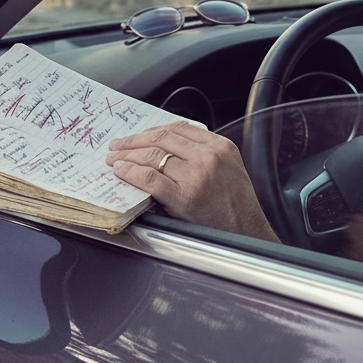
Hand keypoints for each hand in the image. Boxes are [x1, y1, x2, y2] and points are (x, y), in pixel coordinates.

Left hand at [106, 121, 279, 242]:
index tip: (137, 135)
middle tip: (117, 145)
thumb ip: (203, 153)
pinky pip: (150, 178)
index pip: (178, 129)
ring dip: (127, 155)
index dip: (152, 130)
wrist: (247, 233)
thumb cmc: (237, 205)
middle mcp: (208, 157)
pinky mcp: (183, 197)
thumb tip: (166, 148)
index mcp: (220, 147)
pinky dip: (131, 172)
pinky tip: (121, 171)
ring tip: (114, 158)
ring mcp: (195, 176)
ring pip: (153, 156)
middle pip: (162, 139)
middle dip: (134, 141)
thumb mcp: (228, 167)